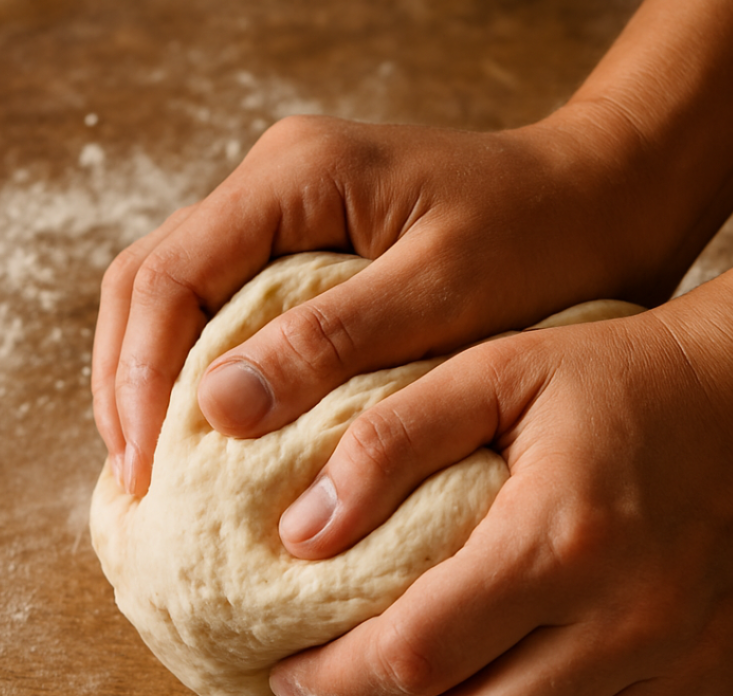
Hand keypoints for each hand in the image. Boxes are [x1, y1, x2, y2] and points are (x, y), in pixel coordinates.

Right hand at [91, 111, 676, 494]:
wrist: (603, 204)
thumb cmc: (541, 241)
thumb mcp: (442, 293)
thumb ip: (331, 342)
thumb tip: (216, 408)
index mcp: (295, 176)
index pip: (168, 276)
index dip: (139, 378)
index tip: (144, 469)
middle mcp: (275, 186)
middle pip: (152, 283)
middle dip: (130, 384)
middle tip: (137, 482)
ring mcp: (290, 217)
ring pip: (181, 300)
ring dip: (156, 383)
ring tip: (157, 469)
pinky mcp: (315, 255)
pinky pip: (231, 313)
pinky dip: (207, 379)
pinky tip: (214, 437)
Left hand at [269, 289, 732, 695]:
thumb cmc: (622, 380)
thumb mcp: (497, 370)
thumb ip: (390, 442)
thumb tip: (301, 533)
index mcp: (557, 541)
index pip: (416, 653)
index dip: (333, 681)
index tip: (292, 675)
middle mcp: (626, 623)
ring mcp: (684, 669)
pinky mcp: (725, 688)